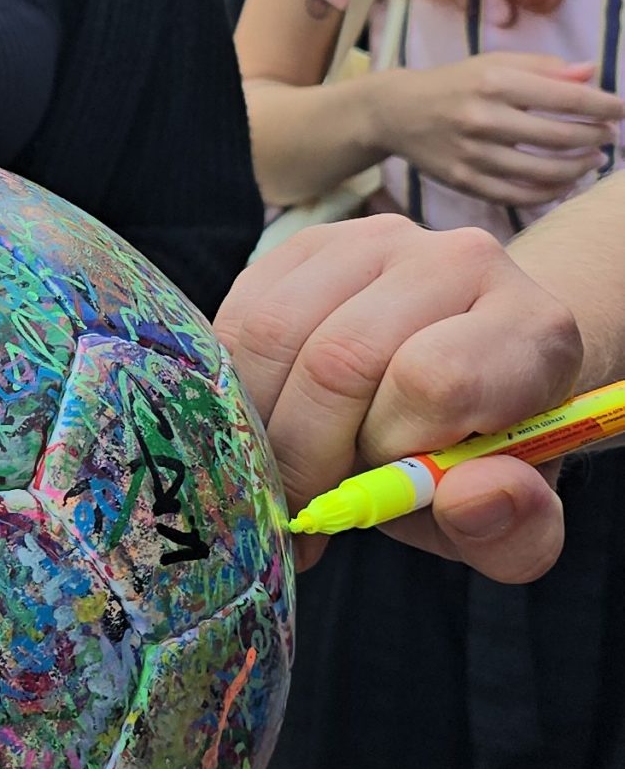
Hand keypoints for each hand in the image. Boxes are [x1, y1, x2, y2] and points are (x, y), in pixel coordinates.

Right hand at [217, 216, 578, 579]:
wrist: (462, 376)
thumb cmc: (479, 453)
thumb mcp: (512, 517)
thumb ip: (514, 528)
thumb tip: (475, 498)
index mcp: (531, 332)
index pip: (435, 380)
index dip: (388, 449)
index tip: (374, 494)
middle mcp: (462, 262)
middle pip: (340, 357)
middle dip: (304, 450)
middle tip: (297, 503)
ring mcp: (380, 240)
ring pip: (276, 332)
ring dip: (263, 417)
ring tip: (283, 460)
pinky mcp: (313, 241)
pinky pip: (242, 313)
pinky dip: (236, 380)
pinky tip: (269, 413)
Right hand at [372, 52, 622, 207]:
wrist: (396, 112)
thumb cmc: (456, 83)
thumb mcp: (495, 64)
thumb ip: (544, 67)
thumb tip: (592, 74)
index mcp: (494, 82)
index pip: (566, 98)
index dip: (603, 106)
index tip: (621, 110)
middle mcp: (482, 118)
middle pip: (561, 137)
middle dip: (595, 137)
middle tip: (608, 136)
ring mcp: (472, 153)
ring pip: (544, 171)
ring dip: (580, 168)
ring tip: (593, 160)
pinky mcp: (464, 181)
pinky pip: (519, 196)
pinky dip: (550, 193)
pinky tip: (565, 183)